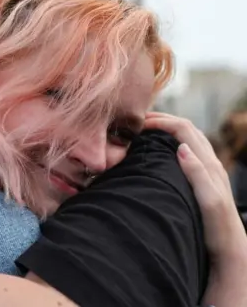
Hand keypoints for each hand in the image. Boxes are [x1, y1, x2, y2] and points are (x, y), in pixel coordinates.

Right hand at [144, 112, 246, 261]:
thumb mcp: (209, 200)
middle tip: (138, 121)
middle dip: (162, 119)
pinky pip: (187, 151)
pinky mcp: (203, 180)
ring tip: (145, 130)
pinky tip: (159, 152)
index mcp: (208, 164)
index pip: (183, 128)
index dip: (162, 121)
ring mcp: (208, 171)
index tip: (139, 124)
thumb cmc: (218, 228)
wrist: (230, 250)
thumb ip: (197, 173)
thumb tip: (181, 147)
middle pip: (186, 128)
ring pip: (187, 138)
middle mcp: (210, 163)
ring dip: (167, 129)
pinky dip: (171, 142)